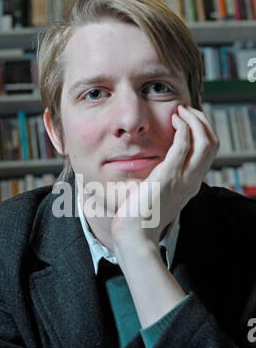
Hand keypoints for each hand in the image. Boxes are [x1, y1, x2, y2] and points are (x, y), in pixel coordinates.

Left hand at [111, 104, 219, 252]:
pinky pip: (184, 145)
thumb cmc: (140, 219)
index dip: (202, 133)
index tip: (188, 121)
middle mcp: (192, 182)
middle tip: (186, 110)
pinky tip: (173, 120)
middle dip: (203, 122)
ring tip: (181, 111)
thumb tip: (153, 170)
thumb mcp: (157, 198)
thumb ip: (161, 182)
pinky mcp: (168, 175)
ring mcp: (183, 179)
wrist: (134, 236)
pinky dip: (183, 128)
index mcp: (190, 186)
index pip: (207, 154)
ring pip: (206, 142)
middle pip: (212, 145)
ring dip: (196, 121)